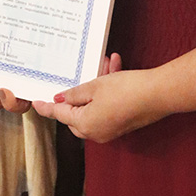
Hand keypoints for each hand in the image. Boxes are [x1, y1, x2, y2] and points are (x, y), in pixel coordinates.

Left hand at [32, 56, 163, 142]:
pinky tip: (115, 68)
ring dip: (97, 86)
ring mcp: (110, 129)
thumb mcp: (94, 87)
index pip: (59, 114)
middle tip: (77, 77)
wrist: (159, 94)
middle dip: (77, 94)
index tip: (36, 103)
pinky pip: (108, 106)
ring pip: (94, 105)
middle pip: (76, 113)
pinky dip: (109, 91)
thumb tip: (60, 99)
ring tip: (105, 64)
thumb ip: (74, 94)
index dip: (47, 107)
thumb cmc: (126, 90)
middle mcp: (96, 132)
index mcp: (85, 125)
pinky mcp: (122, 123)